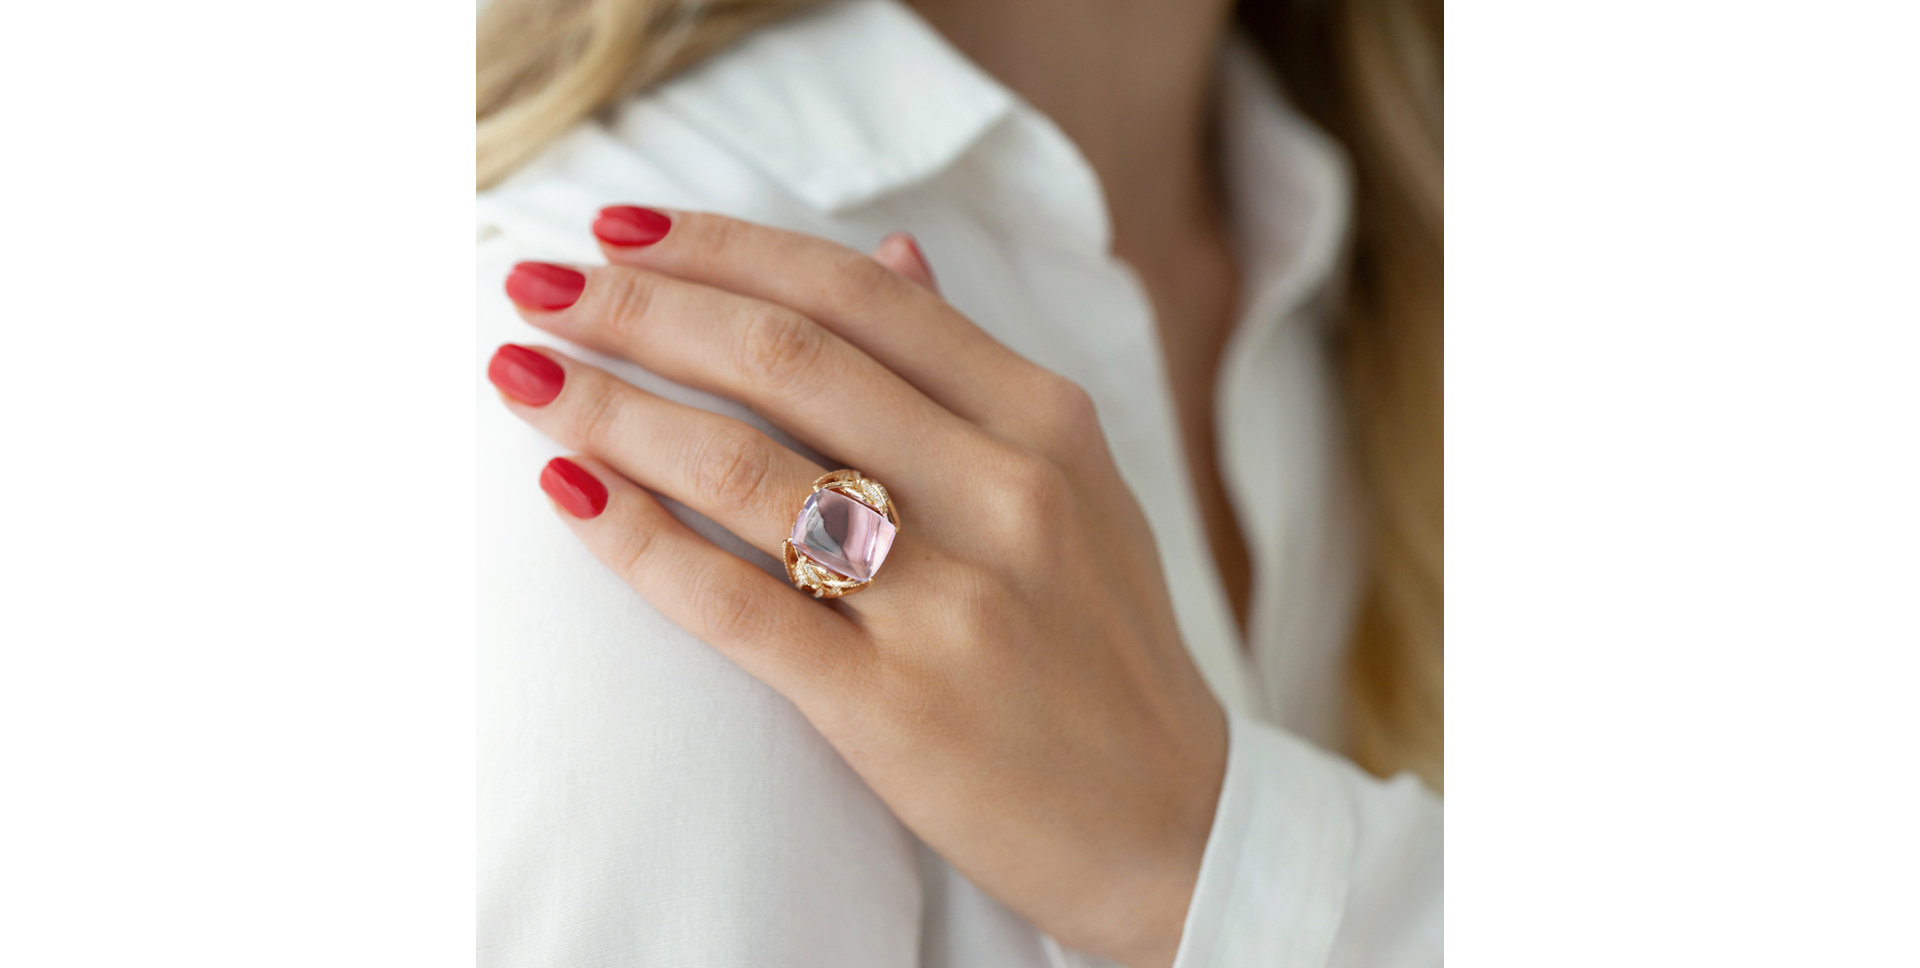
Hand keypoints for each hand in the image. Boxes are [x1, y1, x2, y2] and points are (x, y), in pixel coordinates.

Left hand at [489, 208, 1227, 967]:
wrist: (1169, 824)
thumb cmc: (1103, 645)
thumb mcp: (1077, 487)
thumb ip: (975, 372)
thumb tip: (893, 254)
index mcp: (1045, 423)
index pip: (857, 296)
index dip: (723, 246)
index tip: (622, 227)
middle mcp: (1005, 495)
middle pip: (787, 361)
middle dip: (641, 308)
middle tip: (538, 284)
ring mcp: (952, 603)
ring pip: (747, 473)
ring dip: (612, 409)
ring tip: (524, 375)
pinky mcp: (895, 707)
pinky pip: (737, 604)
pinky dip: (638, 538)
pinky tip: (569, 490)